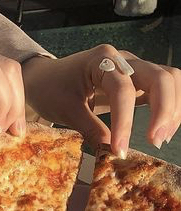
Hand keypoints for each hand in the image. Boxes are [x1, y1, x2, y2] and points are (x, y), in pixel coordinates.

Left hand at [22, 44, 180, 156]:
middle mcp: (123, 59)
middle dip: (164, 110)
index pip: (123, 90)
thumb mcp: (65, 110)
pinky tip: (162, 130)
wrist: (44, 79)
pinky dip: (169, 107)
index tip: (120, 150)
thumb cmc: (50, 89)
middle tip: (155, 141)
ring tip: (160, 138)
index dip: (125, 121)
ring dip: (172, 109)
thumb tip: (111, 151)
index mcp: (101, 60)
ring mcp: (134, 68)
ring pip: (169, 80)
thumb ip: (89, 129)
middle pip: (160, 77)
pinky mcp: (139, 81)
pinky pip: (164, 88)